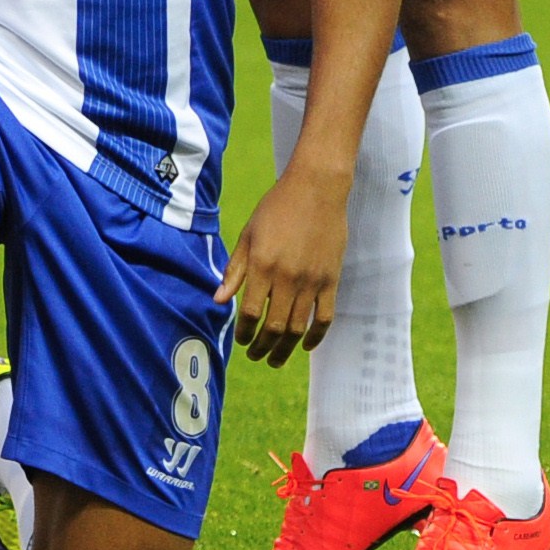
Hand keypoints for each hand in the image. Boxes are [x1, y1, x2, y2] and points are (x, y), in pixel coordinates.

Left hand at [219, 165, 346, 364]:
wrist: (316, 190)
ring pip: (298, 328)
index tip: (241, 341)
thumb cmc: (276, 209)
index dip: (244, 332)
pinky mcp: (331, 280)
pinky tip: (306, 346)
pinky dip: (316, 336)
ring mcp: (312, 281)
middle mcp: (287, 277)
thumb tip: (217, 300)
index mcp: (262, 265)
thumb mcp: (248, 234)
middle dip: (263, 347)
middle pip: (274, 327)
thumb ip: (234, 269)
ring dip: (286, 349)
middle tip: (255, 357)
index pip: (250, 312)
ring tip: (275, 359)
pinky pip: (324, 317)